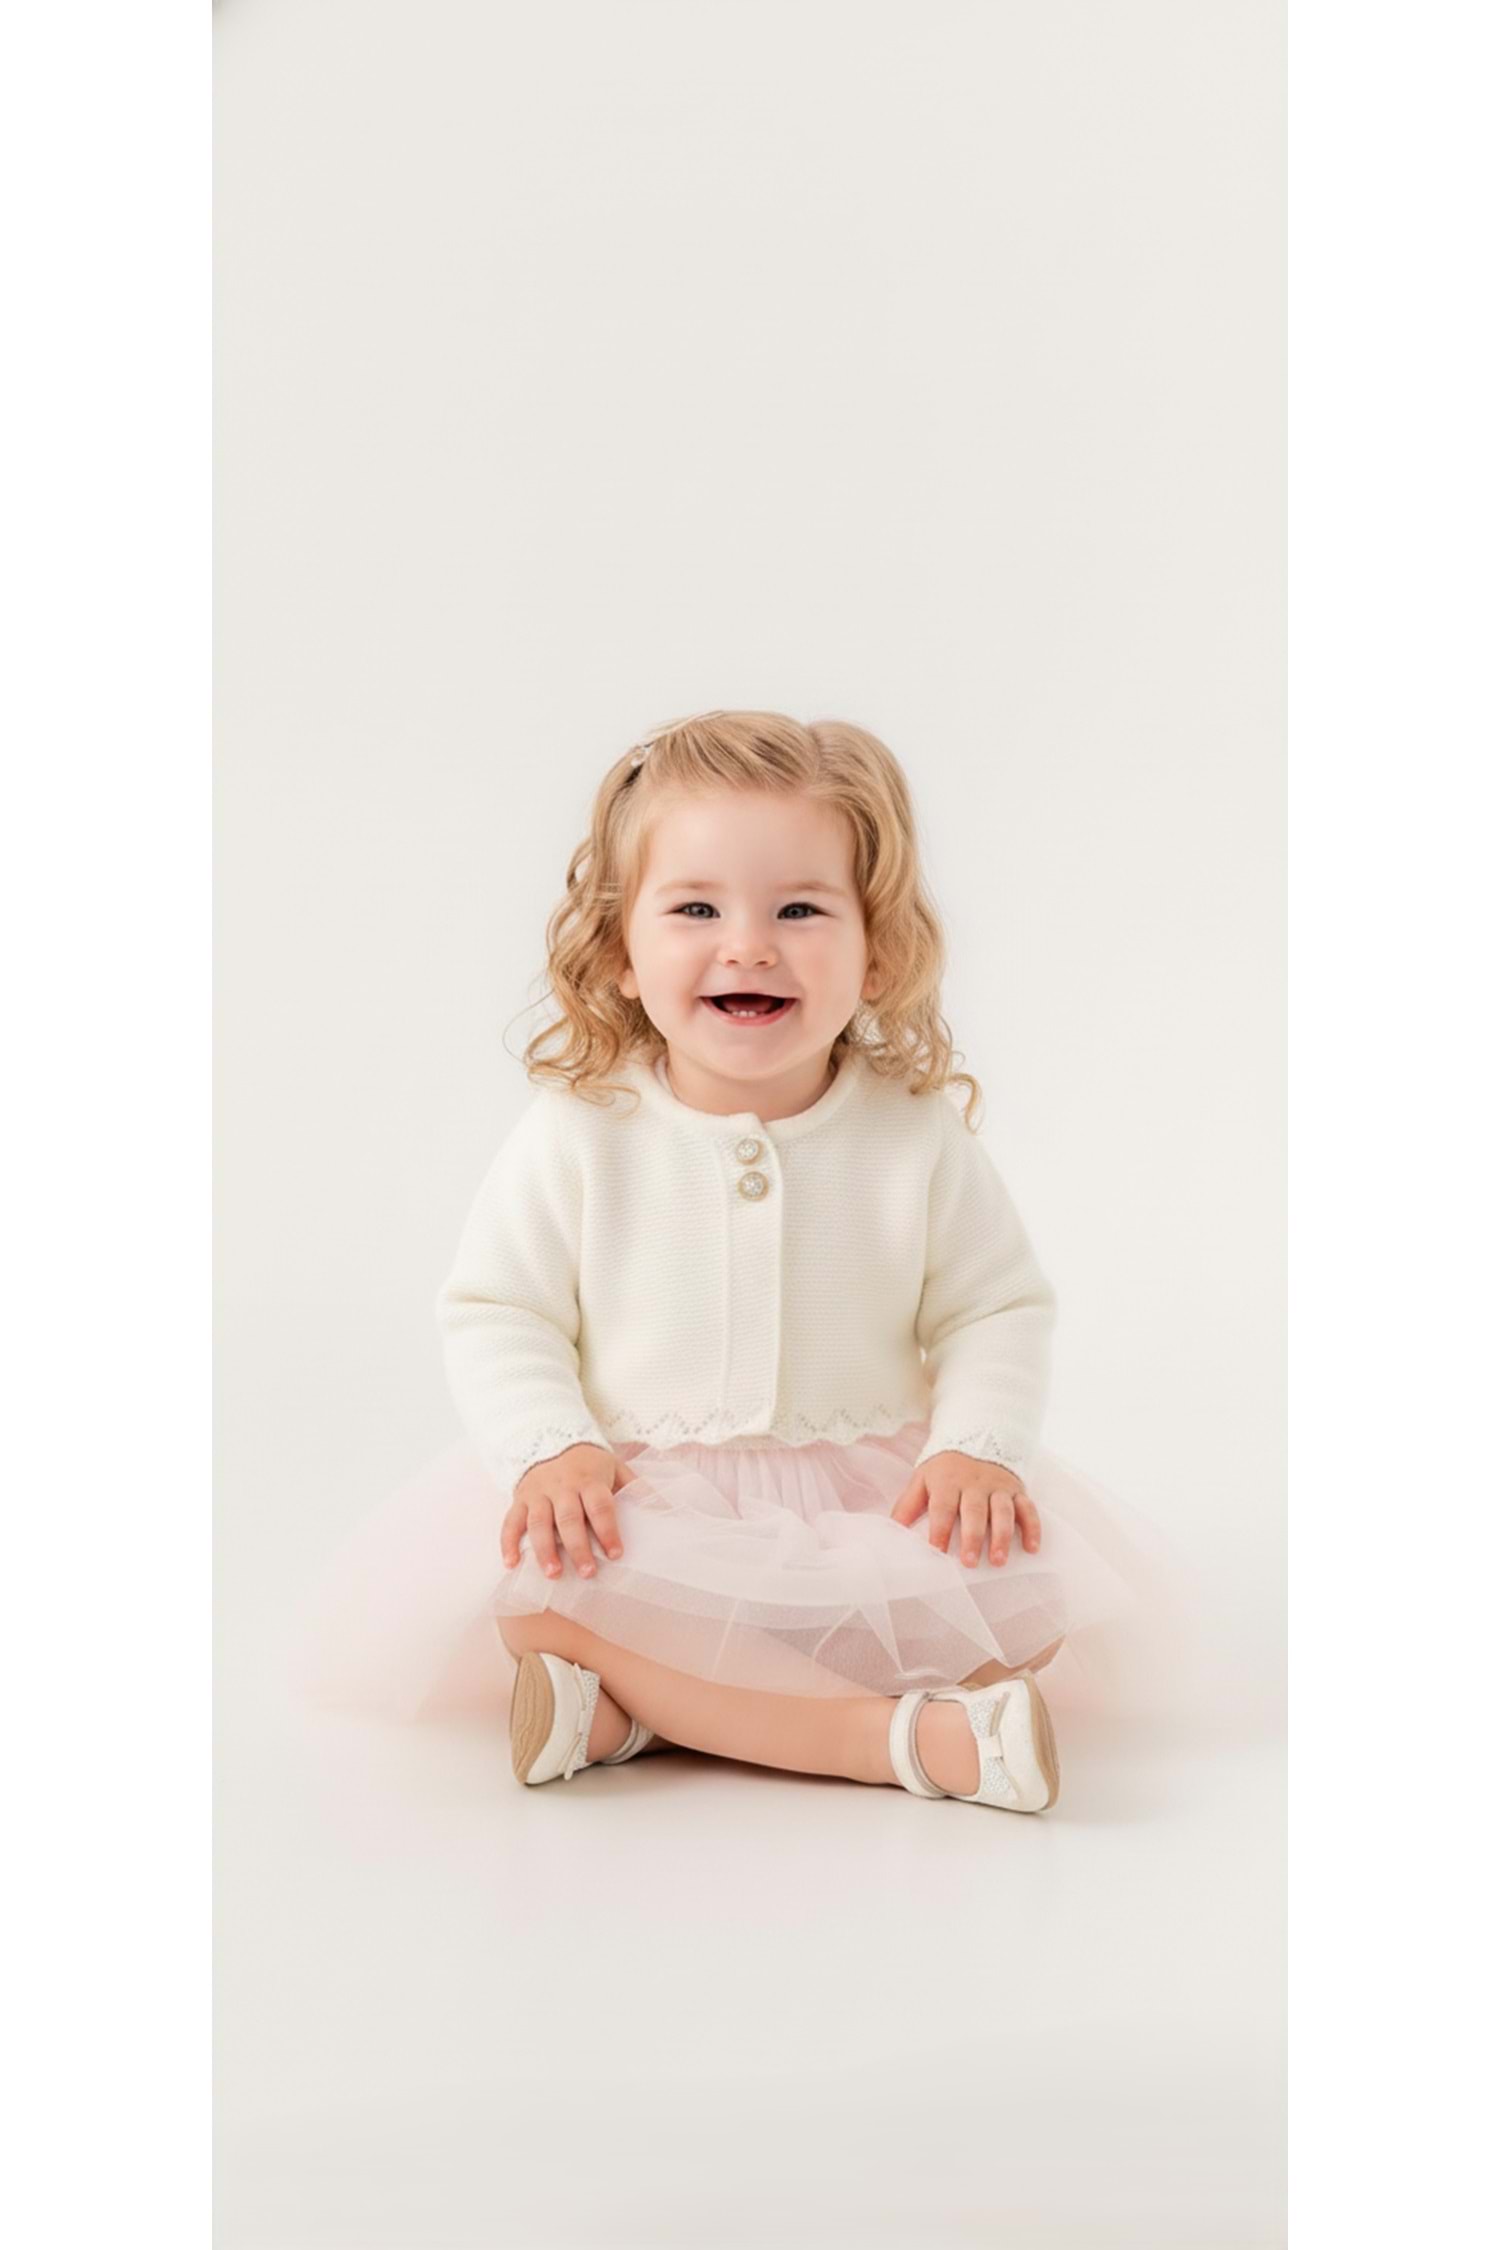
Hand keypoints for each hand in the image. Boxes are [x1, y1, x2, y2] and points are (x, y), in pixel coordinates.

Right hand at [502, 1444, 638, 1579]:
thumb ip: (636, 1488)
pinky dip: (508, 1543)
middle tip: (588, 1572)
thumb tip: (666, 1509)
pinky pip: (510, 1521)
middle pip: (569, 1518)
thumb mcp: (615, 1468)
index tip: (616, 1554)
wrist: (551, 1439)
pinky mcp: (519, 1498)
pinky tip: (512, 1564)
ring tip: (553, 1574)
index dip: (608, 1530)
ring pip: (538, 1522)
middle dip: (578, 1546)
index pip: (600, 1506)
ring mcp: (538, 1493)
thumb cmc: (589, 1465)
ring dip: (544, 1549)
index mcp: (588, 1479)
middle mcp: (561, 1486)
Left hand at [889, 1452, 1041, 1568]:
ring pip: (1003, 1511)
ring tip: (998, 1560)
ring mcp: (998, 1487)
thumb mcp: (922, 1481)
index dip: (939, 1529)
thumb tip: (892, 1531)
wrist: (976, 1439)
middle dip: (973, 1537)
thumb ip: (907, 1506)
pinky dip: (1032, 1528)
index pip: (943, 1507)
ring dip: (1002, 1536)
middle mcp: (975, 1484)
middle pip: (975, 1511)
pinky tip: (1032, 1548)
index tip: (937, 1550)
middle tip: (969, 1562)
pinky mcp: (1017, 1491)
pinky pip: (1028, 1509)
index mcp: (948, 1481)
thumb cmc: (944, 1471)